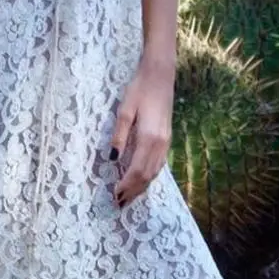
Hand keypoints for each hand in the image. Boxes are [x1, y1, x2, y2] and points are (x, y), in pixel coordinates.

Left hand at [109, 55, 174, 206]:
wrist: (160, 74)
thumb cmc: (139, 89)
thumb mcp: (124, 110)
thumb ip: (119, 136)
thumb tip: (112, 159)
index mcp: (150, 137)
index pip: (137, 169)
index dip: (126, 185)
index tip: (114, 195)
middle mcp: (161, 143)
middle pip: (147, 175)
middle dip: (133, 191)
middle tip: (119, 204)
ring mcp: (166, 142)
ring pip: (154, 172)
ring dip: (141, 186)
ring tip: (128, 197)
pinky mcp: (167, 138)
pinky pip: (159, 164)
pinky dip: (149, 176)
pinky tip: (141, 180)